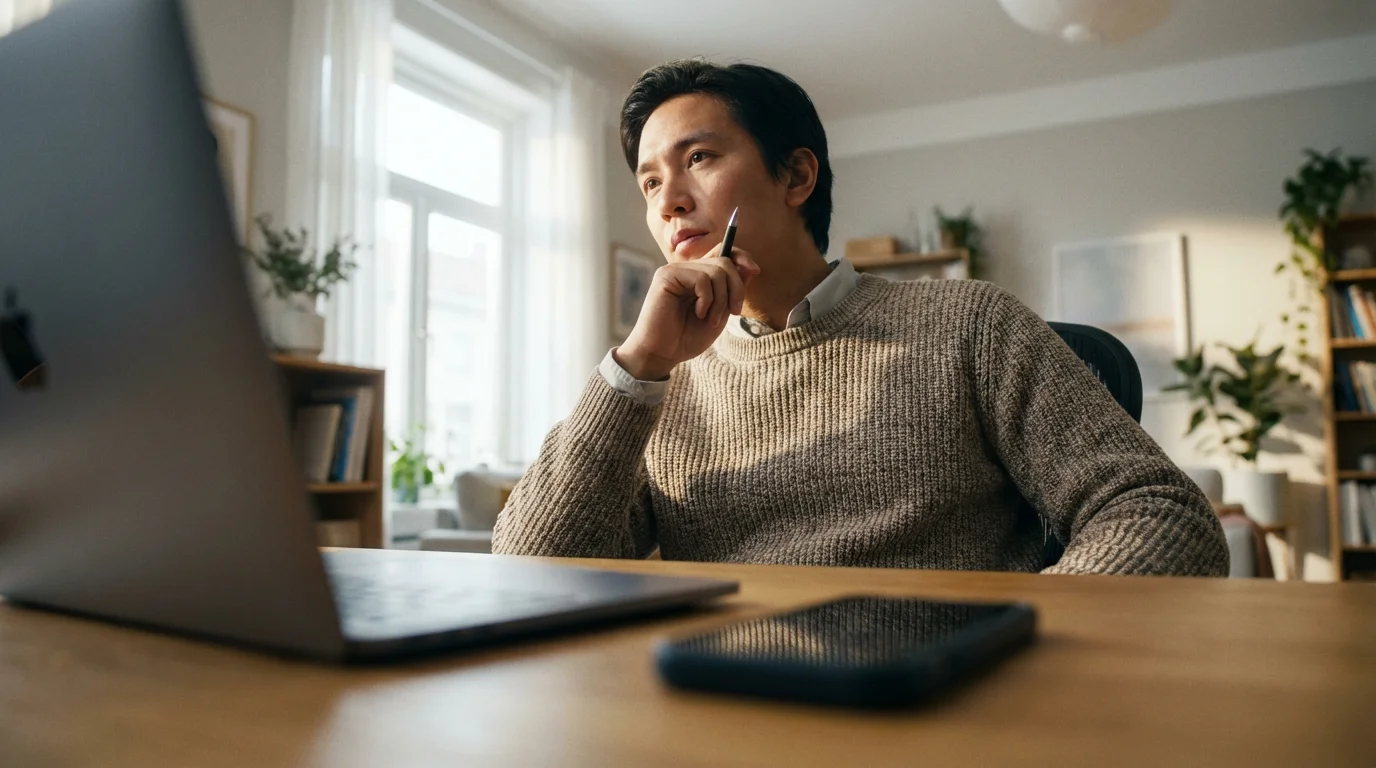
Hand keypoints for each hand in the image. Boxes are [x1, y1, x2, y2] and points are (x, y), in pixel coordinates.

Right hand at [614, 243, 760, 380]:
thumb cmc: (686, 338)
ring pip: (716, 270)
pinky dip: (707, 299)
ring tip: (711, 320)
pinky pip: (701, 278)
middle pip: (724, 261)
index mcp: (698, 277)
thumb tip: (751, 267)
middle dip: (737, 288)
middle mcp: (686, 269)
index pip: (723, 252)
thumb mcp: (719, 314)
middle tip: (733, 312)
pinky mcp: (666, 276)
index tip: (754, 270)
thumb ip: (732, 291)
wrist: (661, 354)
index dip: (741, 257)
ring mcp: (675, 270)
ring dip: (722, 299)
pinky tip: (699, 313)